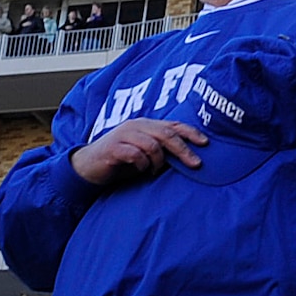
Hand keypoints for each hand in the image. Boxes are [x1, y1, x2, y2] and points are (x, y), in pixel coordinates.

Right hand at [68, 119, 205, 186]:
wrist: (89, 166)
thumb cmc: (120, 161)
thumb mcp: (144, 154)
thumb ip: (162, 151)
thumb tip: (188, 158)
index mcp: (146, 125)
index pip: (173, 124)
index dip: (191, 132)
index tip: (206, 143)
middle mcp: (136, 126)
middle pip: (166, 133)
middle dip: (183, 149)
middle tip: (195, 164)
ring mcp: (123, 135)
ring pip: (152, 144)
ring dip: (158, 161)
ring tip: (154, 172)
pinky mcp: (113, 148)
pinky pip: (135, 154)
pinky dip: (142, 164)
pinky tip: (141, 171)